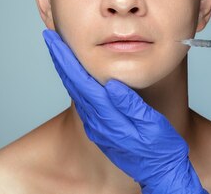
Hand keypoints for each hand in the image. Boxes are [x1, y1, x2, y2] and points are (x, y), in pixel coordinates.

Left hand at [43, 29, 207, 193]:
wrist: (162, 175)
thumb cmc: (161, 150)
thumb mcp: (152, 126)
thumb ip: (131, 106)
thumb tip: (111, 84)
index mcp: (108, 119)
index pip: (81, 82)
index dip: (66, 58)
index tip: (54, 40)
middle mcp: (96, 123)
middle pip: (72, 84)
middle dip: (60, 58)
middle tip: (49, 36)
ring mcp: (96, 127)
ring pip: (75, 92)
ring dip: (66, 68)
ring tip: (59, 48)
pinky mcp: (100, 129)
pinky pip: (83, 100)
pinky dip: (75, 81)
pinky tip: (76, 72)